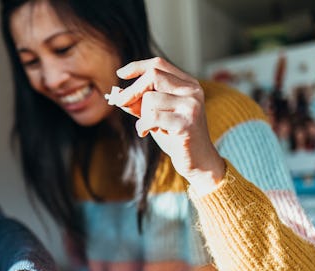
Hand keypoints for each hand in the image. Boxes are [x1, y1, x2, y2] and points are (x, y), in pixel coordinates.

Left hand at [106, 57, 225, 194]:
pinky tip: (145, 133)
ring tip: (148, 126)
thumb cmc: (174, 136)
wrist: (198, 160)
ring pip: (150, 99)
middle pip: (153, 76)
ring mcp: (191, 106)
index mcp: (187, 84)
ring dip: (141, 115)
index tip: (120, 74)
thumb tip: (116, 93)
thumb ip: (138, 103)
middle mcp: (192, 90)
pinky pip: (152, 117)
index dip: (137, 67)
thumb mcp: (154, 115)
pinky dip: (143, 126)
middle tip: (120, 103)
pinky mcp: (186, 123)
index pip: (158, 65)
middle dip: (132, 91)